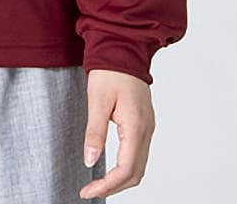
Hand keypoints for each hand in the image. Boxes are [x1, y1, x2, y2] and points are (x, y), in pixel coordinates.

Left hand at [79, 69, 154, 197]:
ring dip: (121, 180)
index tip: (88, 191)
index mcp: (136, 126)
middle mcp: (146, 130)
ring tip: (99, 184)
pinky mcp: (144, 123)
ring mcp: (148, 127)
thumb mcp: (97, 99)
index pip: (126, 169)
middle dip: (114, 187)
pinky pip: (138, 154)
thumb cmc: (110, 70)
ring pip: (139, 166)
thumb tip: (90, 160)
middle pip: (136, 173)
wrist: (123, 48)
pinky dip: (126, 168)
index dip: (107, 185)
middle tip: (90, 191)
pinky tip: (111, 169)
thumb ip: (94, 132)